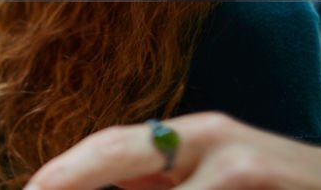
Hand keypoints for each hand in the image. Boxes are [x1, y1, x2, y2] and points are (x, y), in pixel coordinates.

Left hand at [25, 112, 320, 189]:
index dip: (62, 172)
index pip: (107, 147)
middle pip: (115, 150)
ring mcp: (234, 159)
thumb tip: (100, 186)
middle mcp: (203, 137)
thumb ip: (160, 185)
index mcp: (183, 136)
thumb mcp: (212, 181)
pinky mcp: (258, 174)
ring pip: (161, 189)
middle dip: (67, 176)